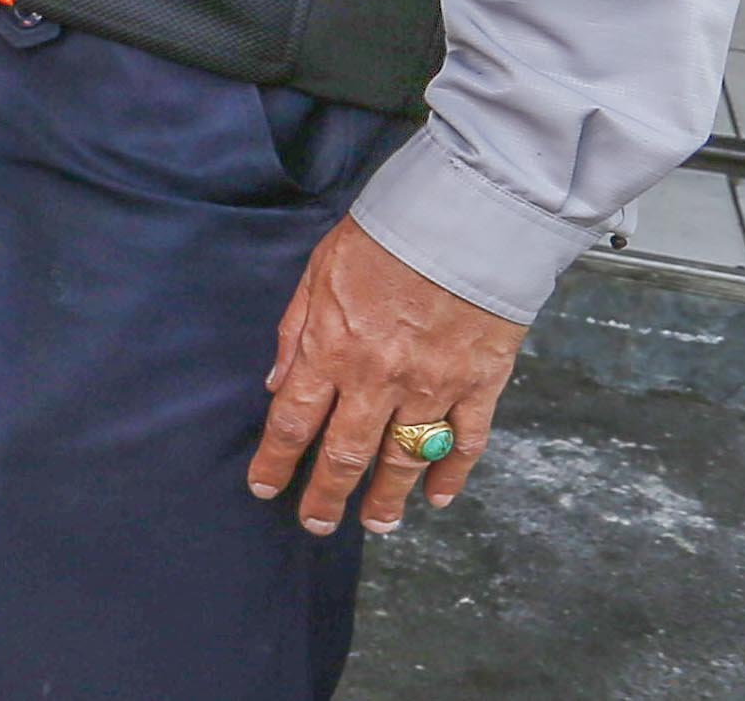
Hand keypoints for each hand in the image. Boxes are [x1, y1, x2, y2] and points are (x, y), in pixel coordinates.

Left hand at [251, 215, 527, 535]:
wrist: (462, 220)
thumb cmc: (384, 237)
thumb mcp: (317, 272)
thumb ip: (295, 332)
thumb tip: (275, 383)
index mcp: (331, 349)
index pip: (293, 422)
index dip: (277, 462)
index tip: (265, 488)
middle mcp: (377, 379)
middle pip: (346, 455)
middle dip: (326, 496)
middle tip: (315, 523)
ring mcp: (431, 387)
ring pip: (403, 460)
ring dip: (386, 498)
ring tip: (375, 524)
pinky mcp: (479, 385)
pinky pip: (464, 443)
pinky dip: (451, 475)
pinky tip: (438, 498)